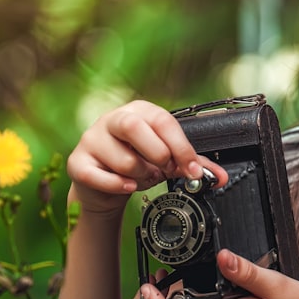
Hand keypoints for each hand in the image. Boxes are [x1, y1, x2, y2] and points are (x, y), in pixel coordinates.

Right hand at [65, 100, 229, 218]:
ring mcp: (91, 139)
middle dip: (157, 155)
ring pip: (123, 160)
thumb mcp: (167, 159)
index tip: (192, 169)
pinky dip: (120, 186)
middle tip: (164, 170)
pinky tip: (127, 186)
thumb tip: (219, 177)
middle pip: (134, 127)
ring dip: (141, 176)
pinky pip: (101, 177)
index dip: (180, 147)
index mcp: (138, 111)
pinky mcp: (78, 162)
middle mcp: (112, 120)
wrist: (105, 184)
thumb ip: (193, 165)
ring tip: (143, 177)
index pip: (162, 120)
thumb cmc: (138, 163)